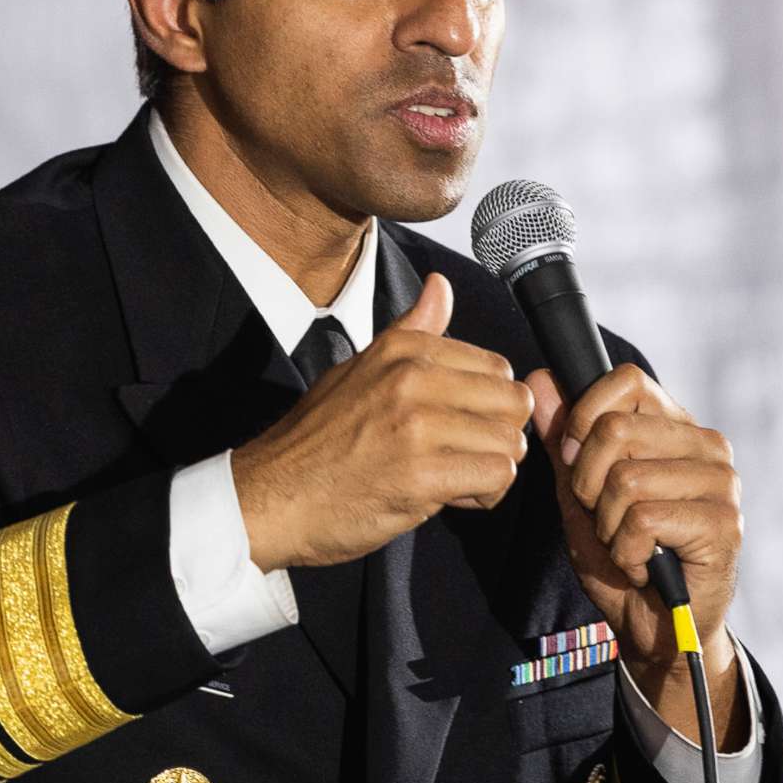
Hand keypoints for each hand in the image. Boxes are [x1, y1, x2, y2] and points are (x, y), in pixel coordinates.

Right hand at [235, 273, 533, 571]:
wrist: (269, 497)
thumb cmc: (315, 440)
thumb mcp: (360, 368)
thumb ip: (412, 330)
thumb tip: (440, 285)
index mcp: (403, 349)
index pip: (496, 367)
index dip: (485, 404)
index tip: (455, 425)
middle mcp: (413, 378)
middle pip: (512, 401)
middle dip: (498, 434)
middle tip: (462, 454)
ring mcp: (417, 425)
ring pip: (510, 441)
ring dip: (490, 467)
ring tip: (452, 476)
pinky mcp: (421, 474)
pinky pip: (496, 476)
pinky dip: (483, 494)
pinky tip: (450, 496)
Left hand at [521, 365, 744, 744]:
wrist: (653, 628)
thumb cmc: (621, 555)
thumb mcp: (579, 493)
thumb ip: (562, 438)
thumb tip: (539, 380)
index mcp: (674, 426)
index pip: (626, 382)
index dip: (584, 418)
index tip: (576, 462)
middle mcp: (706, 444)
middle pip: (615, 430)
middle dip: (588, 484)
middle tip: (606, 519)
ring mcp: (721, 482)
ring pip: (626, 479)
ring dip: (608, 526)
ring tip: (629, 545)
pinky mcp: (723, 523)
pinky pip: (644, 521)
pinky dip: (628, 553)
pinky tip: (646, 566)